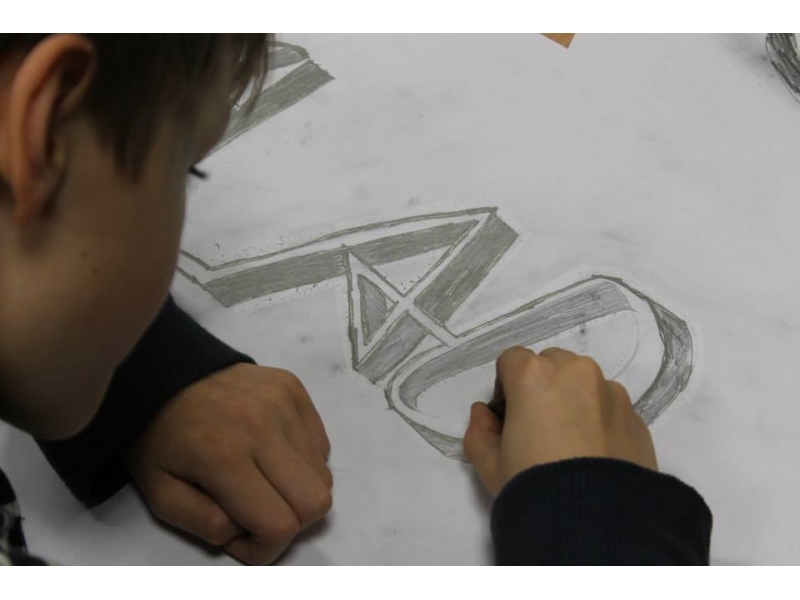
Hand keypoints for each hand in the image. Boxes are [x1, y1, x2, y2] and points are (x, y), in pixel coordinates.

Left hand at [125, 363, 332, 564]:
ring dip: (296, 491)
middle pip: (316, 501)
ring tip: (262, 479)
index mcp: (224, 457)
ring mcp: (284, 402)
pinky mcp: (293, 387)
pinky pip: (320, 443)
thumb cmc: (158, 438)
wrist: (161, 372)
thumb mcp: (161, 495)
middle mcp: (263, 426)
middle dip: (292, 524)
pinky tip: (270, 451)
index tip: (244, 540)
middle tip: (259, 514)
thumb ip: (204, 525)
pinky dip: (302, 461)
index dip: (268, 548)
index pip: (280, 524)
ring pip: (322, 474)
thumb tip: (247, 532)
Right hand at [463, 346, 657, 496]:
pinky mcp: (636, 415)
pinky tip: (595, 455)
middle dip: (543, 387)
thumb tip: (483, 414)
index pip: (512, 360)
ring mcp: (611, 391)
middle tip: (540, 429)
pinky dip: (600, 420)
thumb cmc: (533, 483)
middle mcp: (576, 372)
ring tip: (573, 444)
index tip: (510, 417)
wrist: (596, 521)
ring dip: (574, 400)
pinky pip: (610, 407)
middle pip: (552, 364)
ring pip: (584, 383)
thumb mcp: (490, 465)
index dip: (507, 387)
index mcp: (534, 375)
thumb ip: (479, 432)